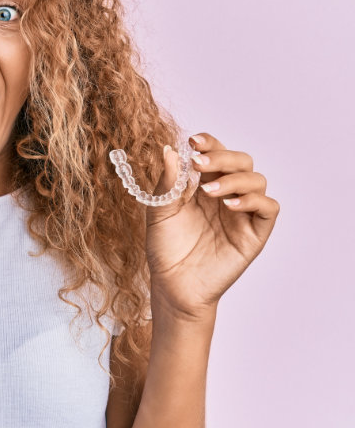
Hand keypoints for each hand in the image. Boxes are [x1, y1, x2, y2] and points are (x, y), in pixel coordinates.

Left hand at [144, 132, 279, 321]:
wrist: (172, 285)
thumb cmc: (165, 248)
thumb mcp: (159, 211)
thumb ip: (166, 183)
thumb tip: (170, 151)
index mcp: (203, 185)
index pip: (216, 154)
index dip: (210, 143)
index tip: (193, 142)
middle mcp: (226, 195)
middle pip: (241, 161)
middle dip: (222, 157)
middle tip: (199, 165)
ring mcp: (242, 214)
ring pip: (257, 180)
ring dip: (235, 179)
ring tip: (210, 192)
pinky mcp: (254, 234)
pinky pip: (268, 209)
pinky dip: (253, 200)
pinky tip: (229, 206)